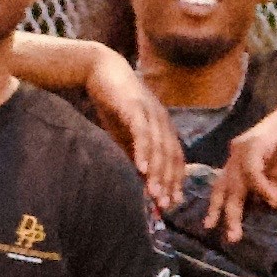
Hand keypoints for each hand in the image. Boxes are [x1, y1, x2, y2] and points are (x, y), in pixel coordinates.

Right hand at [81, 47, 186, 206]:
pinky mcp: (135, 107)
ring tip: (155, 194)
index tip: (171, 202)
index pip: (175, 159)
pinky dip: (144, 152)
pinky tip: (142, 169)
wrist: (102, 70)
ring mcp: (151, 113)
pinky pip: (142, 133)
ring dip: (158, 173)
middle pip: (171, 156)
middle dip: (169, 182)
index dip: (174, 181)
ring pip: (159, 148)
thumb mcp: (125, 135)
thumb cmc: (115, 104)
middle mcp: (163, 121)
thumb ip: (134, 154)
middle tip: (165, 205)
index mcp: (164, 127)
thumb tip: (140, 179)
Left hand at [203, 94, 276, 236]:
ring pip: (236, 185)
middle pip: (225, 189)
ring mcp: (244, 148)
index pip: (222, 187)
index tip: (211, 227)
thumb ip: (269, 188)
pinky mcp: (257, 143)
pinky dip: (263, 190)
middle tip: (231, 238)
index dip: (216, 207)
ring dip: (238, 211)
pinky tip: (275, 201)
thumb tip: (263, 208)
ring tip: (243, 230)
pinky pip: (253, 174)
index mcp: (240, 161)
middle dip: (225, 215)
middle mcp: (237, 154)